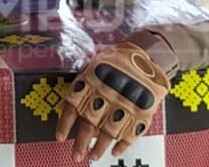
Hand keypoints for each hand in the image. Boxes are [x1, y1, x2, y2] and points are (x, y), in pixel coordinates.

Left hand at [57, 42, 169, 161]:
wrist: (149, 53)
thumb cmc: (119, 59)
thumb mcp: (97, 64)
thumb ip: (84, 84)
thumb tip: (67, 106)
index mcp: (93, 80)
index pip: (73, 105)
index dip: (65, 124)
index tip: (59, 138)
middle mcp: (107, 93)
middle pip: (90, 123)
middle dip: (81, 143)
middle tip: (76, 156)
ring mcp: (126, 103)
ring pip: (109, 131)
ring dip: (100, 147)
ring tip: (93, 157)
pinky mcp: (143, 110)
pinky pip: (132, 132)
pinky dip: (124, 144)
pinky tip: (116, 151)